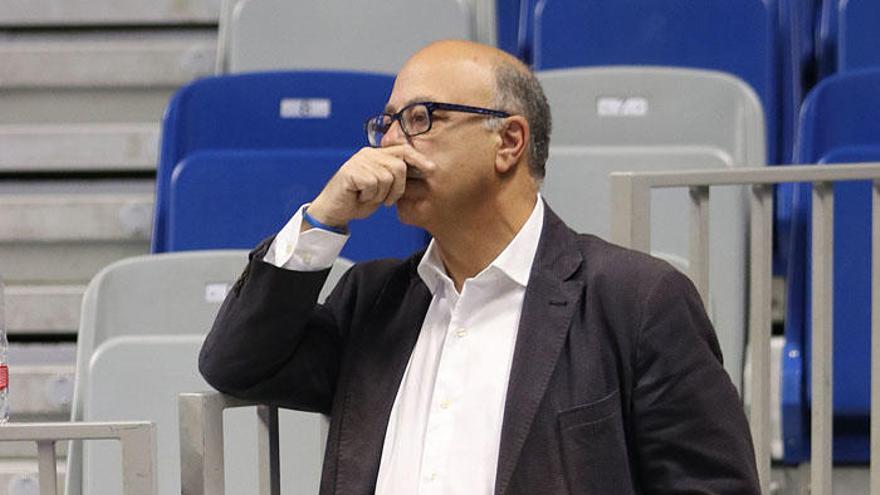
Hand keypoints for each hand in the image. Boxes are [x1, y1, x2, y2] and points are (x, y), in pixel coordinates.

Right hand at [306, 145, 434, 227]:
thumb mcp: (382, 188)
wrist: (334, 212)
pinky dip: (369, 196)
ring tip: (368, 197)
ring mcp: (358, 161)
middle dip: (397, 188)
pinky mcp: (350, 171)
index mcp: (376, 155)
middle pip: (399, 166)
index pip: (402, 150)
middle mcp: (367, 154)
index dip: (418, 159)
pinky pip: (373, 184)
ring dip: (381, 195)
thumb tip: (421, 171)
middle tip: (385, 200)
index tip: (431, 170)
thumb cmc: (358, 201)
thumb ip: (396, 178)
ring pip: (387, 178)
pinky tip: (359, 197)